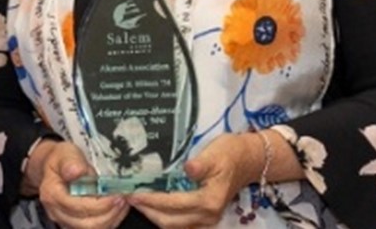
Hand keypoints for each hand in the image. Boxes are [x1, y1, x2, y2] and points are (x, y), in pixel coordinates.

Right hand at [27, 140, 128, 228]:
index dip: (100, 204)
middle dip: (109, 213)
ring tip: (122, 202)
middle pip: (86, 224)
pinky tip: (117, 207)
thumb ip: (70, 162)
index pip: (78, 207)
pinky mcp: (76, 223)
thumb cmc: (63, 158)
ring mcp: (66, 220)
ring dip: (112, 217)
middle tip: (123, 198)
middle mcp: (57, 211)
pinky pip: (97, 227)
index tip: (116, 194)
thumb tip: (76, 171)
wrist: (58, 166)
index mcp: (51, 194)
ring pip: (93, 228)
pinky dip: (110, 219)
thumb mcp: (66, 152)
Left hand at [127, 132, 260, 227]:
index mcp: (210, 201)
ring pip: (174, 226)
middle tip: (127, 197)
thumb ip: (200, 164)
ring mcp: (208, 219)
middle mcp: (209, 215)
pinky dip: (164, 216)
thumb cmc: (230, 153)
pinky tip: (152, 204)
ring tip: (136, 200)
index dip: (151, 201)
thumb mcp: (215, 153)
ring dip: (154, 215)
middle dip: (147, 211)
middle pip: (170, 222)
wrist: (249, 160)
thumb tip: (187, 169)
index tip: (132, 193)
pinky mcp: (205, 217)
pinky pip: (180, 224)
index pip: (174, 205)